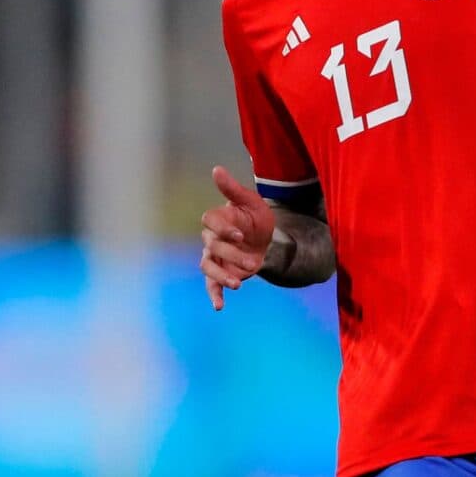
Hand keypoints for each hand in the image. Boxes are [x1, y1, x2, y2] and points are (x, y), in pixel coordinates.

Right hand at [199, 165, 274, 310]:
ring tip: (238, 284)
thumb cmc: (256, 218)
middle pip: (213, 246)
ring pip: (209, 266)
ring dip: (222, 276)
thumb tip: (216, 169)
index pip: (210, 222)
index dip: (223, 229)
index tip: (241, 235)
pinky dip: (214, 295)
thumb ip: (233, 190)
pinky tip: (219, 307)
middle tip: (253, 260)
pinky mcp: (220, 273)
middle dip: (232, 254)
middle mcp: (211, 238)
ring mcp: (213, 257)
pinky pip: (211, 285)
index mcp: (217, 220)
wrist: (267, 239)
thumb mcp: (251, 202)